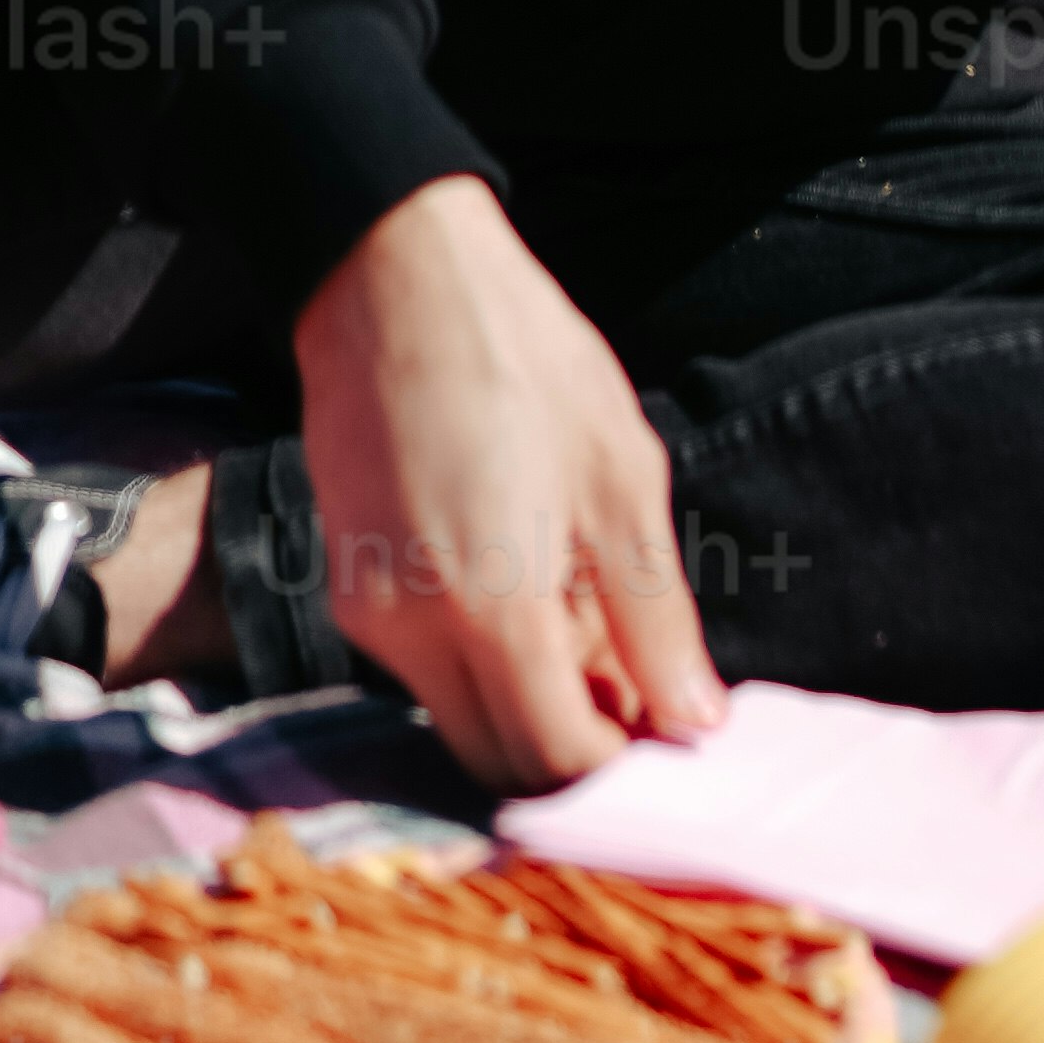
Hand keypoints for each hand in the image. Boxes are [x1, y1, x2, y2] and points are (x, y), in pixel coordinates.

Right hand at [288, 173, 723, 793]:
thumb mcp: (622, 482)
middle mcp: (416, 636)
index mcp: (495, 612)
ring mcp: (369, 617)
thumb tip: (697, 724)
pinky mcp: (346, 591)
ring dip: (526, 698)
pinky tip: (523, 577)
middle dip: (570, 742)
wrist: (398, 281)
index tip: (662, 729)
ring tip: (582, 606)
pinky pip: (423, 666)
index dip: (616, 761)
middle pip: (498, 759)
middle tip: (631, 681)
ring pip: (458, 716)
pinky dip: (480, 656)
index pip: (555, 760)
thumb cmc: (527, 364)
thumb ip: (657, 620)